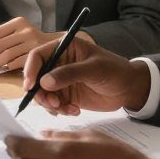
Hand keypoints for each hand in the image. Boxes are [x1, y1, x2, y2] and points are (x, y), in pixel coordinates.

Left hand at [0, 17, 59, 71]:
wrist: (58, 46)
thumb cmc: (32, 42)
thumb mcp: (18, 34)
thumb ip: (2, 39)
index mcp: (18, 22)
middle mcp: (25, 30)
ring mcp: (32, 41)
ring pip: (6, 54)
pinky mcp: (37, 54)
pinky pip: (16, 62)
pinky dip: (5, 67)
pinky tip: (0, 70)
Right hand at [22, 34, 151, 115]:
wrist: (129, 88)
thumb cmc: (114, 70)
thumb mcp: (93, 69)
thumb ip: (69, 74)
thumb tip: (44, 82)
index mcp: (64, 48)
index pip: (38, 56)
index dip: (30, 70)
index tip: (31, 86)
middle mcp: (59, 64)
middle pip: (36, 77)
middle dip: (40, 93)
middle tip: (53, 104)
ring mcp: (61, 81)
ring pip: (43, 93)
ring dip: (50, 104)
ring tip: (66, 109)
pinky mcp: (66, 95)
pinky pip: (53, 105)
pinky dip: (60, 111)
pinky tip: (75, 110)